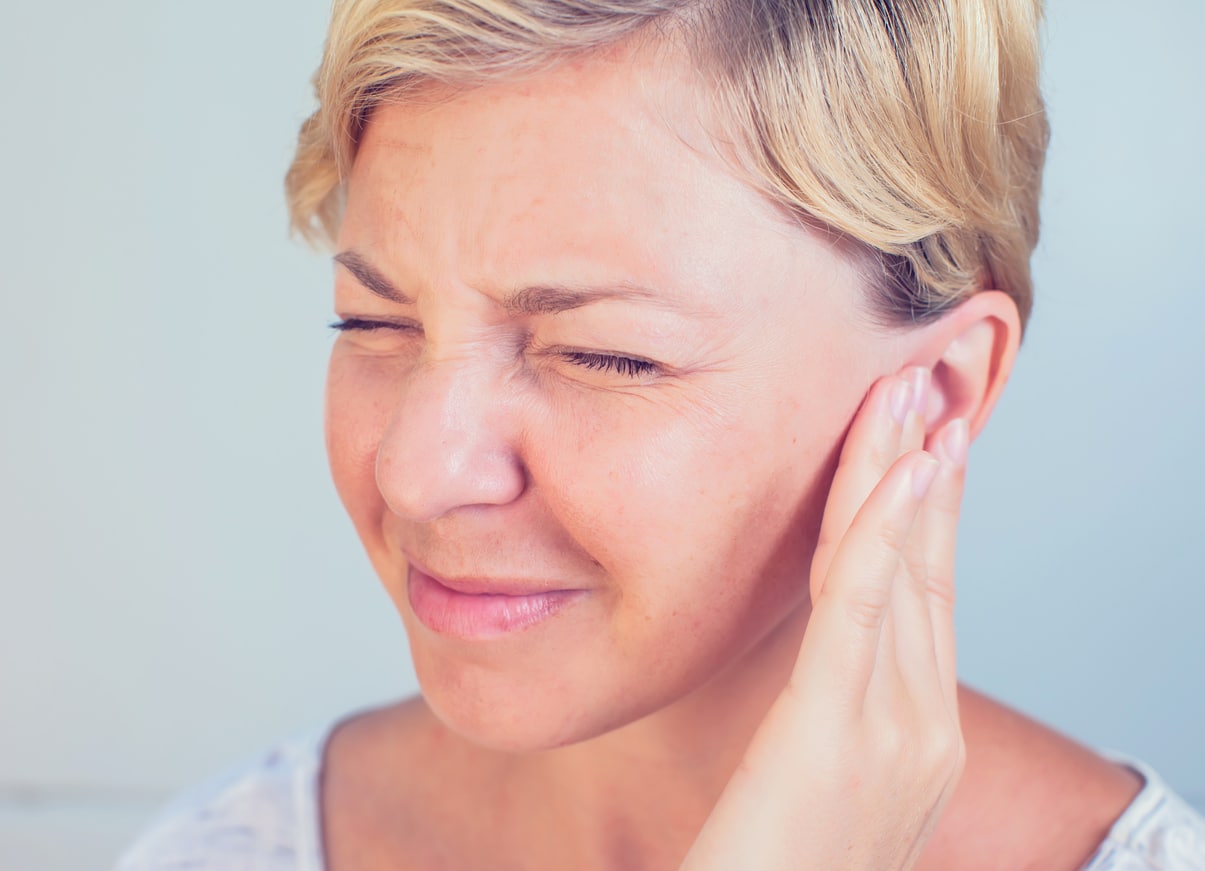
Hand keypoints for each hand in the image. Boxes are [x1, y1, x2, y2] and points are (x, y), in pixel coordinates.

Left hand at [681, 368, 967, 870]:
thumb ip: (833, 714)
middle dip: (923, 469)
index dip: (926, 511)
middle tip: (923, 383)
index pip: (925, 599)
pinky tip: (900, 469)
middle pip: (923, 570)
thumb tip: (820, 655)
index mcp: (919, 739)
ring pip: (902, 572)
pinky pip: (867, 611)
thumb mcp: (813, 784)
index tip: (924, 439)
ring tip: (908, 392)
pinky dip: (884, 532)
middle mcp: (925, 731)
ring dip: (904, 472)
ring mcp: (898, 736)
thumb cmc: (766, 868)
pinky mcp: (841, 733)